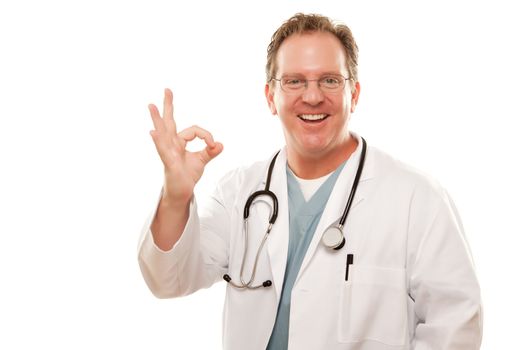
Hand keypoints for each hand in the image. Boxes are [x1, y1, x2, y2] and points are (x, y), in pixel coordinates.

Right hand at [148, 88, 222, 204]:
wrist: (181, 193)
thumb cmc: (186, 176)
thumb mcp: (201, 161)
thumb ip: (210, 151)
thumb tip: (220, 144)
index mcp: (179, 142)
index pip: (194, 131)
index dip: (206, 135)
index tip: (213, 144)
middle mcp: (171, 144)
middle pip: (169, 122)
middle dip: (168, 106)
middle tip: (167, 90)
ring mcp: (168, 152)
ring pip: (163, 133)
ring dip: (157, 119)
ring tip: (150, 105)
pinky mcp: (168, 163)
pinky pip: (163, 150)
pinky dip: (159, 141)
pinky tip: (153, 132)